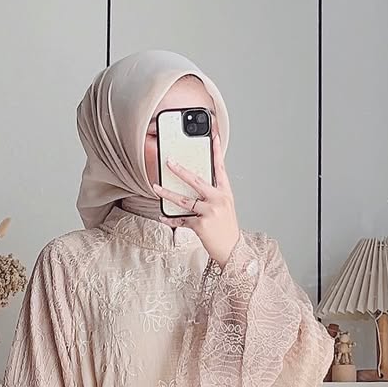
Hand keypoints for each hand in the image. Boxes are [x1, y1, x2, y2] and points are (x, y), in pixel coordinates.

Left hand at [154, 130, 240, 266]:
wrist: (232, 250)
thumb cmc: (226, 229)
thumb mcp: (225, 208)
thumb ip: (212, 195)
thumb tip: (194, 184)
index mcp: (225, 193)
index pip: (220, 168)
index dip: (217, 151)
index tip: (213, 136)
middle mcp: (218, 200)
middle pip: (196, 181)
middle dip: (180, 170)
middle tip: (169, 161)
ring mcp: (209, 212)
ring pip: (184, 200)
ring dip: (167, 193)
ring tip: (155, 187)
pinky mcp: (201, 225)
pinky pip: (181, 220)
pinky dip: (171, 219)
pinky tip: (162, 216)